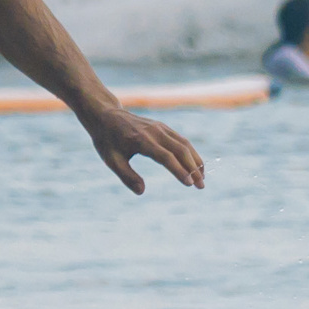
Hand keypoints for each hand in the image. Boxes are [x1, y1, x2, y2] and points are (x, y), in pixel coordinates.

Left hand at [84, 104, 204, 193]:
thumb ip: (126, 176)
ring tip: (202, 178)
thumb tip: (141, 192)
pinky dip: (190, 153)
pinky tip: (194, 165)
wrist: (107, 116)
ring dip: (195, 160)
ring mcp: (160, 128)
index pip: (166, 157)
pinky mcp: (163, 127)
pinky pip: (181, 140)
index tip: (189, 184)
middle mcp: (155, 132)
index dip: (179, 171)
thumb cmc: (107, 141)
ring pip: (184, 144)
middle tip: (201, 186)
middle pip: (180, 150)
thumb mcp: (111, 160)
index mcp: (142, 141)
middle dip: (193, 168)